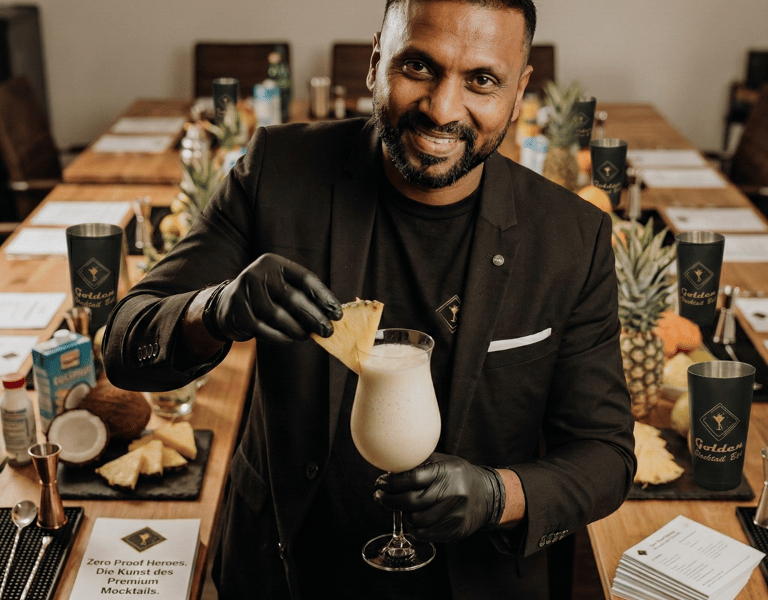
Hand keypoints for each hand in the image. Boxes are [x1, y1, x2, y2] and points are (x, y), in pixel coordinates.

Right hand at [206, 253, 341, 342]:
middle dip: (314, 317)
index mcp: (274, 263)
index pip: (305, 278)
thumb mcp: (282, 287)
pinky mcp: (237, 311)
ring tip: (307, 336)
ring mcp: (245, 291)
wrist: (227, 304)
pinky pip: (263, 328)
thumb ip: (303, 296)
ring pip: (277, 315)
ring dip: (296, 328)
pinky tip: (289, 339)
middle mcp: (258, 273)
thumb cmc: (266, 296)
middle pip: (292, 297)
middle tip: (328, 331)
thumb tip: (330, 316)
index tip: (337, 313)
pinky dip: (279, 336)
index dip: (323, 297)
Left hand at [373, 453, 505, 542]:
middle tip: (379, 496)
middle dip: (388, 500)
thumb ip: (419, 463)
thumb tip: (389, 466)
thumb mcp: (442, 461)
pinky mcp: (455, 530)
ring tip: (397, 507)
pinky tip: (410, 520)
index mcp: (445, 471)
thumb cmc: (458, 475)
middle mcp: (451, 492)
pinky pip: (424, 535)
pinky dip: (412, 528)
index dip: (391, 482)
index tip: (380, 483)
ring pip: (415, 521)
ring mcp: (454, 513)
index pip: (411, 478)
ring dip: (401, 514)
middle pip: (410, 501)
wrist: (487, 495)